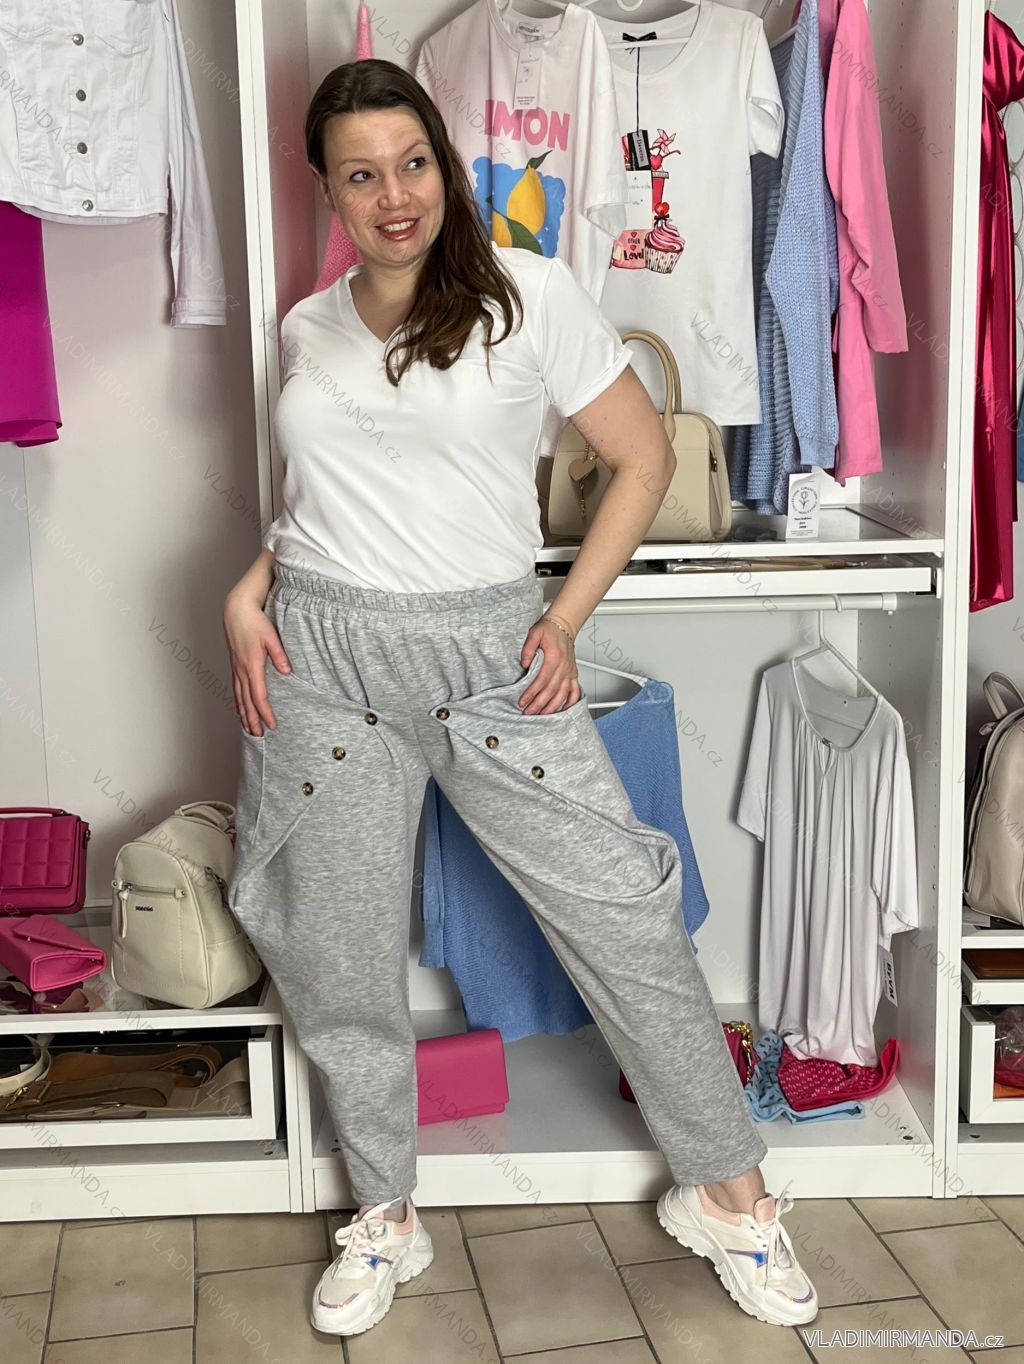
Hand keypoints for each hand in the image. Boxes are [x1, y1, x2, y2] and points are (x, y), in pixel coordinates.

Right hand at [224, 590, 291, 735]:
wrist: (236, 610)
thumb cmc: (254, 621)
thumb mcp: (270, 636)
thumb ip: (279, 654)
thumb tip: (287, 671)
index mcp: (252, 665)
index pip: (259, 696)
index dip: (265, 712)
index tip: (272, 725)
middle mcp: (242, 670)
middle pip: (246, 702)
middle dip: (253, 720)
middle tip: (259, 736)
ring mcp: (236, 668)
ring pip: (238, 697)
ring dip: (243, 715)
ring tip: (249, 729)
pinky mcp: (235, 665)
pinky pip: (235, 689)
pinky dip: (238, 703)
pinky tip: (240, 709)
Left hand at [517, 613, 579, 714]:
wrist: (562, 626)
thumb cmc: (548, 630)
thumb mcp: (534, 633)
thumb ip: (528, 648)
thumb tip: (523, 663)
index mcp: (554, 657)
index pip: (542, 680)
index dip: (532, 693)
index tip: (523, 701)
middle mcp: (564, 666)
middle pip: (551, 690)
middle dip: (539, 704)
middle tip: (529, 713)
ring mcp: (570, 671)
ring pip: (563, 694)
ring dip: (552, 706)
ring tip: (542, 715)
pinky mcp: (572, 673)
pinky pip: (575, 690)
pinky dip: (571, 702)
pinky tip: (564, 709)